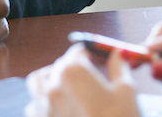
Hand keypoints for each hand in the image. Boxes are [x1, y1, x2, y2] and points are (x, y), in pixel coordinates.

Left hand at [25, 44, 140, 116]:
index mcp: (73, 71)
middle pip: (59, 65)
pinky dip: (43, 104)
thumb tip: (119, 53)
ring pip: (38, 83)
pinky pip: (34, 106)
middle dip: (75, 68)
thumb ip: (119, 67)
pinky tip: (60, 110)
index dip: (93, 54)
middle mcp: (52, 85)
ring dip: (50, 80)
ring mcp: (43, 106)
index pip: (79, 51)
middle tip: (93, 78)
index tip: (103, 60)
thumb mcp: (127, 92)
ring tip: (68, 89)